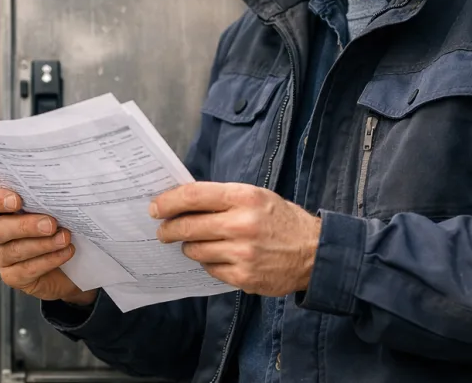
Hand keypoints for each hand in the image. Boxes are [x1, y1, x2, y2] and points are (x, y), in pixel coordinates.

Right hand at [0, 186, 96, 305]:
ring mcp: (2, 256)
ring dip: (43, 244)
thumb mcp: (54, 209)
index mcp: (1, 209)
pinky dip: (49, 260)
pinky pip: (26, 270)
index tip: (17, 201)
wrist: (71, 263)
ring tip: (64, 238)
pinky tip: (66, 252)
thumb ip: (48, 199)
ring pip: (14, 250)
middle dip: (25, 226)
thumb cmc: (60, 227)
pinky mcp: (13, 276)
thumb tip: (56, 191)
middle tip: (51, 224)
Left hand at [151, 182, 320, 296]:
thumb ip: (224, 198)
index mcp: (245, 197)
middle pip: (188, 226)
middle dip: (169, 229)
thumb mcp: (258, 197)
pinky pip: (210, 270)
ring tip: (197, 243)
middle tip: (163, 231)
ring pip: (195, 250)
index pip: (194, 195)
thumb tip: (184, 201)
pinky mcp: (244, 277)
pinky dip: (210, 263)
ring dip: (190, 247)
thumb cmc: (283, 220)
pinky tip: (220, 257)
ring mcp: (242, 253)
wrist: (316, 253)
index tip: (155, 207)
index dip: (168, 201)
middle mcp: (242, 224)